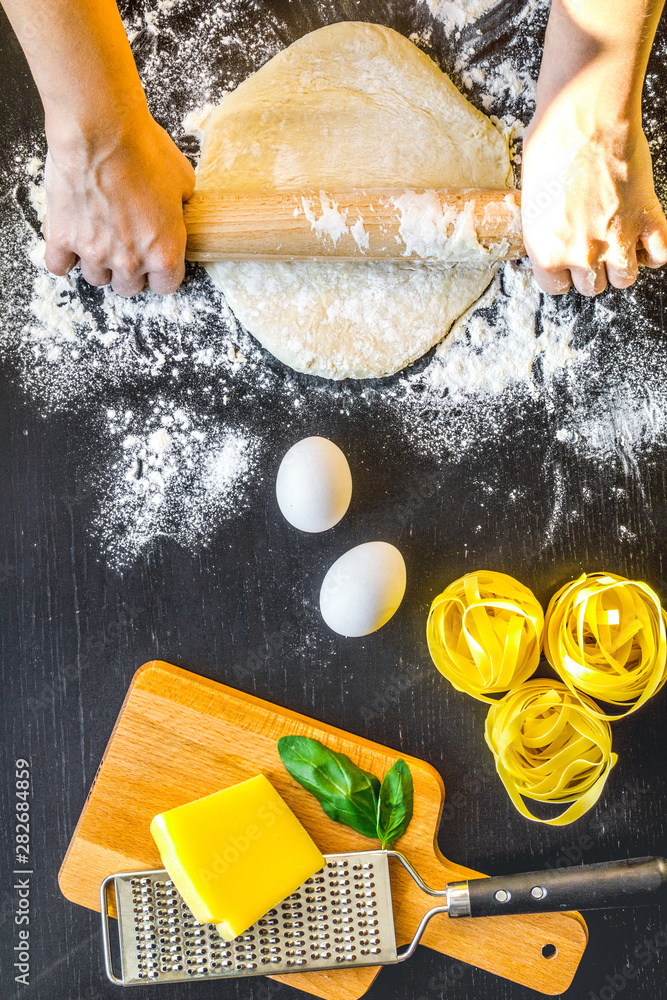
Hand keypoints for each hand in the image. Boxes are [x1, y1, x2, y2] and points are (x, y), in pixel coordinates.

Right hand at [43, 109, 194, 295]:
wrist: (101, 130)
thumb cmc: (142, 150)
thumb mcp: (183, 180)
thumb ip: (180, 207)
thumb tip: (178, 207)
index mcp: (164, 252)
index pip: (165, 286)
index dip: (160, 274)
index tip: (154, 263)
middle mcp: (130, 261)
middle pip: (128, 288)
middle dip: (129, 271)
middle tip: (125, 247)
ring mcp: (94, 252)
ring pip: (95, 279)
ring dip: (98, 263)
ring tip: (98, 238)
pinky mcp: (63, 238)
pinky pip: (59, 265)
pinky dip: (63, 257)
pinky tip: (70, 244)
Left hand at [522, 108, 666, 296]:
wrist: (587, 117)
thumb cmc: (551, 146)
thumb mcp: (531, 195)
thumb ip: (543, 226)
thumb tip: (550, 229)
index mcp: (546, 250)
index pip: (556, 287)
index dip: (562, 274)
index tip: (566, 262)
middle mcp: (581, 253)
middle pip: (592, 287)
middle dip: (592, 270)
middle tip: (593, 246)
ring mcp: (617, 238)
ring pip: (625, 278)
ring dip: (622, 264)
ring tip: (618, 242)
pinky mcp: (647, 217)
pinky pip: (660, 254)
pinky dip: (656, 252)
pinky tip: (646, 238)